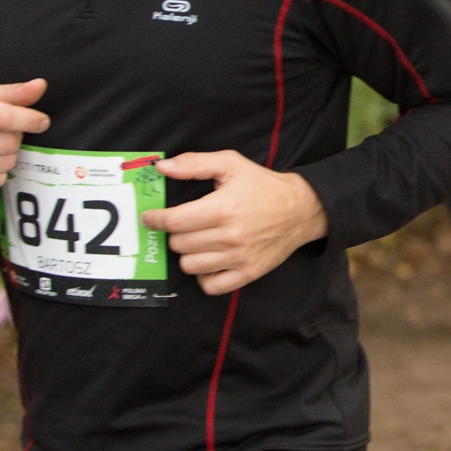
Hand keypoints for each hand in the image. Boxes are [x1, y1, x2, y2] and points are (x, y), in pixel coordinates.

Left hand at [142, 151, 329, 295]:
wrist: (300, 209)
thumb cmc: (262, 185)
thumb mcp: (231, 164)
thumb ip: (194, 163)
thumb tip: (162, 168)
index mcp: (222, 208)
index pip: (174, 222)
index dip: (155, 219)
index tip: (150, 217)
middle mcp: (229, 236)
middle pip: (179, 244)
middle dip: (175, 232)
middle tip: (184, 224)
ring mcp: (239, 258)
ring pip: (190, 266)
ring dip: (188, 253)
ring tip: (198, 240)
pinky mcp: (248, 273)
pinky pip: (211, 286)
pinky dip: (204, 276)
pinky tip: (209, 260)